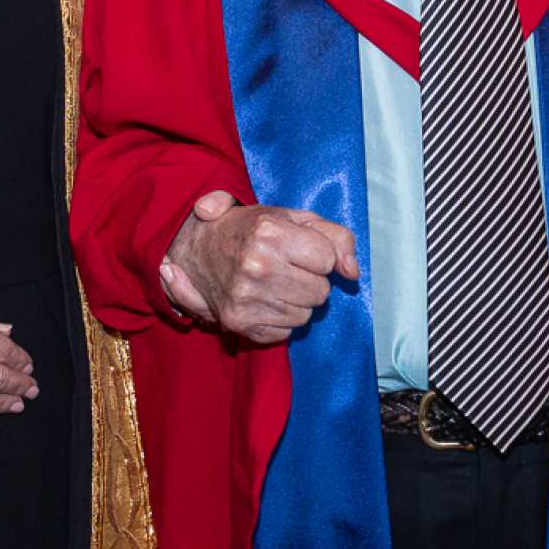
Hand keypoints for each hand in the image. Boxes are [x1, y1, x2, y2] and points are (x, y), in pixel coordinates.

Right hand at [160, 189, 358, 344]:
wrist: (196, 249)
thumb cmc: (251, 229)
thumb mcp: (293, 217)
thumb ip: (334, 236)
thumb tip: (352, 273)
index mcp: (270, 232)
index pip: (328, 259)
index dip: (319, 255)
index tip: (300, 249)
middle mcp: (257, 265)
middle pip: (321, 292)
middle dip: (310, 280)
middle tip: (286, 267)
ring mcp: (246, 297)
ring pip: (306, 315)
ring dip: (296, 301)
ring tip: (274, 283)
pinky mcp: (240, 322)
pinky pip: (286, 331)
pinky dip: (280, 319)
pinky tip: (264, 300)